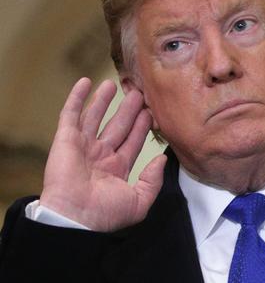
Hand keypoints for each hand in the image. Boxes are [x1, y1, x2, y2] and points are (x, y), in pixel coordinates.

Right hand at [40, 78, 166, 231]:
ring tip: (114, 83)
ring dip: (104, 100)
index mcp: (117, 169)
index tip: (151, 112)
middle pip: (117, 126)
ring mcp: (83, 147)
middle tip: (139, 94)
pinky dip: (77, 98)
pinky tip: (85, 82)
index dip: (141, 127)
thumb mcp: (139, 201)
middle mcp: (100, 156)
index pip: (132, 142)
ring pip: (96, 117)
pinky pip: (71, 115)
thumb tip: (161, 160)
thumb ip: (152, 180)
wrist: (75, 218)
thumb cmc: (106, 214)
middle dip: (128, 111)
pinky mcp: (66, 140)